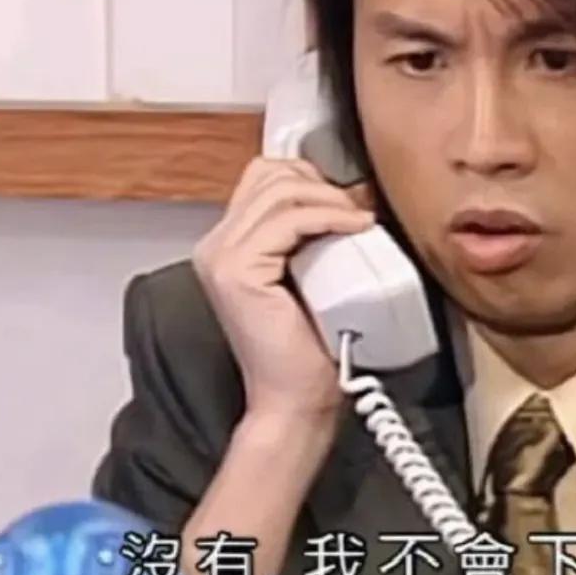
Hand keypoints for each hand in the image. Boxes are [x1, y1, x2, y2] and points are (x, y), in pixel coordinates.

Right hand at [192, 156, 375, 424]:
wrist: (296, 400)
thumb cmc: (311, 344)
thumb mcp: (310, 272)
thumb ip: (309, 235)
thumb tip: (348, 193)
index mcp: (228, 243)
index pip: (265, 176)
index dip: (310, 178)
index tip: (350, 201)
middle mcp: (215, 244)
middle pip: (271, 174)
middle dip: (323, 185)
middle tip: (358, 211)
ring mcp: (220, 256)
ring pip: (281, 191)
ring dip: (331, 200)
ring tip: (360, 222)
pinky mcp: (236, 270)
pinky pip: (289, 219)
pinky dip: (330, 217)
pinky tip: (355, 228)